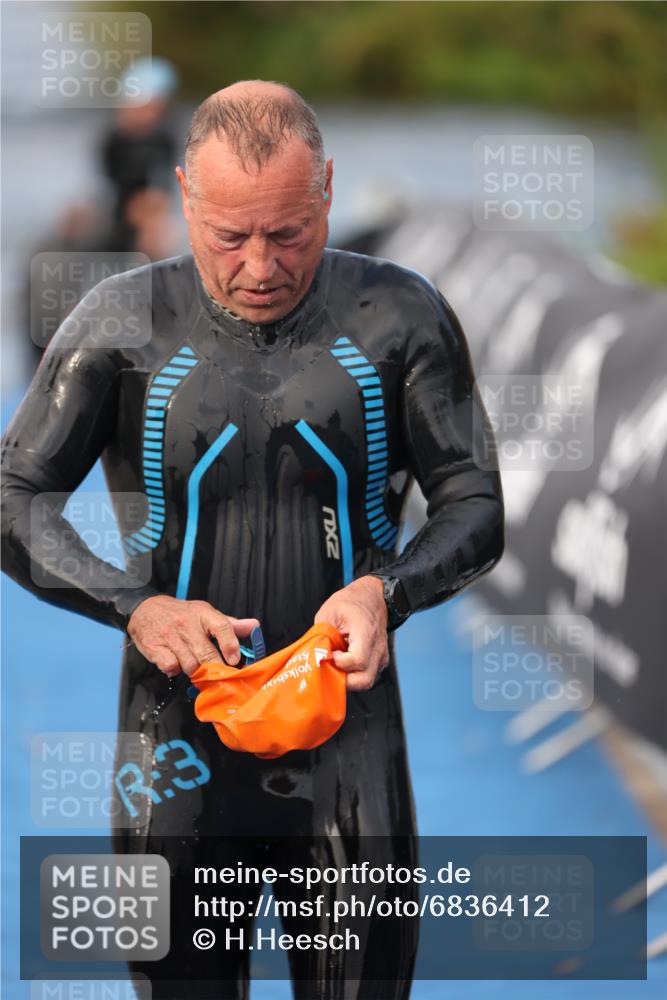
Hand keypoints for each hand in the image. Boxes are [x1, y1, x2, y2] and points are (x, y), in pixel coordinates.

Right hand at [127, 595, 258, 678]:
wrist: (146, 609)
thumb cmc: (181, 614)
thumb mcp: (205, 613)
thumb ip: (230, 624)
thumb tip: (254, 626)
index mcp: (203, 614)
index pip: (221, 626)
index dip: (230, 644)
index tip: (235, 660)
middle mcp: (186, 624)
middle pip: (206, 653)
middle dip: (216, 668)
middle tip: (221, 677)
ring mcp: (169, 636)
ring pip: (190, 664)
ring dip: (195, 671)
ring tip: (196, 667)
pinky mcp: (154, 647)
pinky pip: (170, 667)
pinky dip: (175, 670)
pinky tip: (176, 664)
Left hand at [314, 576, 387, 691]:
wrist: (372, 597)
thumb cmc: (350, 602)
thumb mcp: (329, 613)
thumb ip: (322, 636)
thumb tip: (315, 656)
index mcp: (365, 633)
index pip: (357, 661)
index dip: (340, 663)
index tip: (330, 654)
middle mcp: (377, 648)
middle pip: (364, 680)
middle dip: (344, 680)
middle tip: (331, 667)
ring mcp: (381, 656)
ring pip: (366, 681)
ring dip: (349, 678)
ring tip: (337, 664)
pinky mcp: (380, 660)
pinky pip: (367, 675)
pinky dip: (354, 674)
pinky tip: (344, 661)